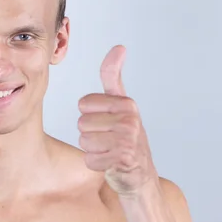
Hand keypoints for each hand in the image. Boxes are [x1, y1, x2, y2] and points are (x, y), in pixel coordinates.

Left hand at [78, 45, 157, 195]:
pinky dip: (96, 164)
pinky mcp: (123, 159)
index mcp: (127, 104)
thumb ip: (113, 76)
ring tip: (109, 151)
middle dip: (90, 134)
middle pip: (82, 123)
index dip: (90, 115)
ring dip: (93, 149)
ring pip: (84, 141)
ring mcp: (128, 140)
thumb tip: (119, 47)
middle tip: (108, 140)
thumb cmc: (125, 136)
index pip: (83, 104)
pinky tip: (110, 163)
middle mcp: (130, 120)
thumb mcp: (120, 103)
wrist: (140, 174)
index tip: (106, 122)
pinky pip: (90, 159)